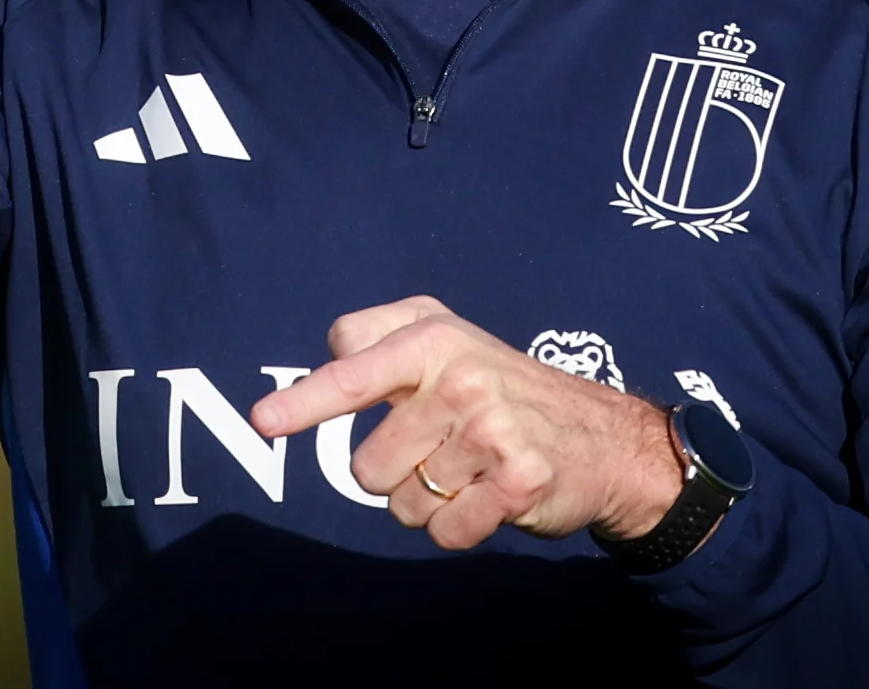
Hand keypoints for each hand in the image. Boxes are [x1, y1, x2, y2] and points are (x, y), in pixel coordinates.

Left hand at [252, 295, 681, 550]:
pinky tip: (490, 498)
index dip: (303, 402)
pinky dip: (458, 528)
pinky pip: (445, 532)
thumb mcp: (445, 339)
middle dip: (393, 472)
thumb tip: (314, 372)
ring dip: (428, 501)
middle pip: (366, 466)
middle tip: (439, 448)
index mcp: (431, 337)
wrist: (603, 438)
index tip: (265, 422)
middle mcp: (460, 376)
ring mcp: (491, 428)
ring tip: (468, 470)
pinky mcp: (519, 480)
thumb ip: (377, 343)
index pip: (349, 371)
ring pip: (403, 504)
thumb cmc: (502, 388)